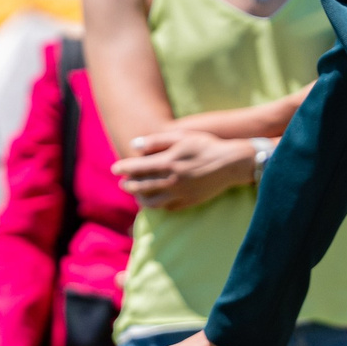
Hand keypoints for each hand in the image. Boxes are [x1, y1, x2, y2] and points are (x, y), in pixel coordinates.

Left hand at [113, 129, 253, 210]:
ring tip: (137, 195)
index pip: (137, 168)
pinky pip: (167, 208)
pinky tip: (155, 200)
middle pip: (141, 187)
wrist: (231, 164)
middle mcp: (172, 181)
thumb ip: (156, 141)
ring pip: (152, 202)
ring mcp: (180, 194)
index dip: (123, 169)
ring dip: (140, 199)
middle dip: (128, 185)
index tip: (115, 169)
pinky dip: (157, 205)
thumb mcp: (181, 137)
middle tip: (123, 183)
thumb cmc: (205, 146)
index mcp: (168, 162)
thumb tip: (134, 146)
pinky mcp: (189, 203)